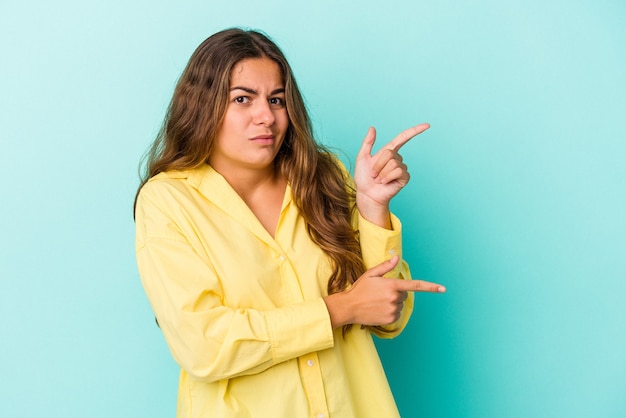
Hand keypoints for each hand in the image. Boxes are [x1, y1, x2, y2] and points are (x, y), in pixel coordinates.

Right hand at [324, 256, 445, 327]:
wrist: (349, 307)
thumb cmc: (359, 289)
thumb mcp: (371, 274)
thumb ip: (386, 267)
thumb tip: (396, 258)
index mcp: (392, 285)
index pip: (415, 286)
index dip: (431, 287)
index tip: (443, 289)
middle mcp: (395, 298)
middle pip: (405, 295)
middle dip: (396, 292)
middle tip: (381, 293)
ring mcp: (393, 310)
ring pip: (400, 305)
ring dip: (393, 303)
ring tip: (378, 302)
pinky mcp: (391, 320)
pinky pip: (397, 314)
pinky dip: (390, 312)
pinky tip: (378, 310)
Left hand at [354, 124, 429, 226]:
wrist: (366, 194)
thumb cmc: (363, 177)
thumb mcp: (362, 157)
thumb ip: (368, 142)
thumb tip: (372, 128)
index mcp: (388, 152)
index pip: (404, 138)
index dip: (415, 131)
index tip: (427, 125)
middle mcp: (397, 158)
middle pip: (389, 153)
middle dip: (378, 164)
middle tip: (373, 174)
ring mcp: (402, 168)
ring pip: (393, 163)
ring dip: (381, 172)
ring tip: (379, 179)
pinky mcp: (404, 177)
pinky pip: (398, 171)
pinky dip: (387, 177)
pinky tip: (385, 182)